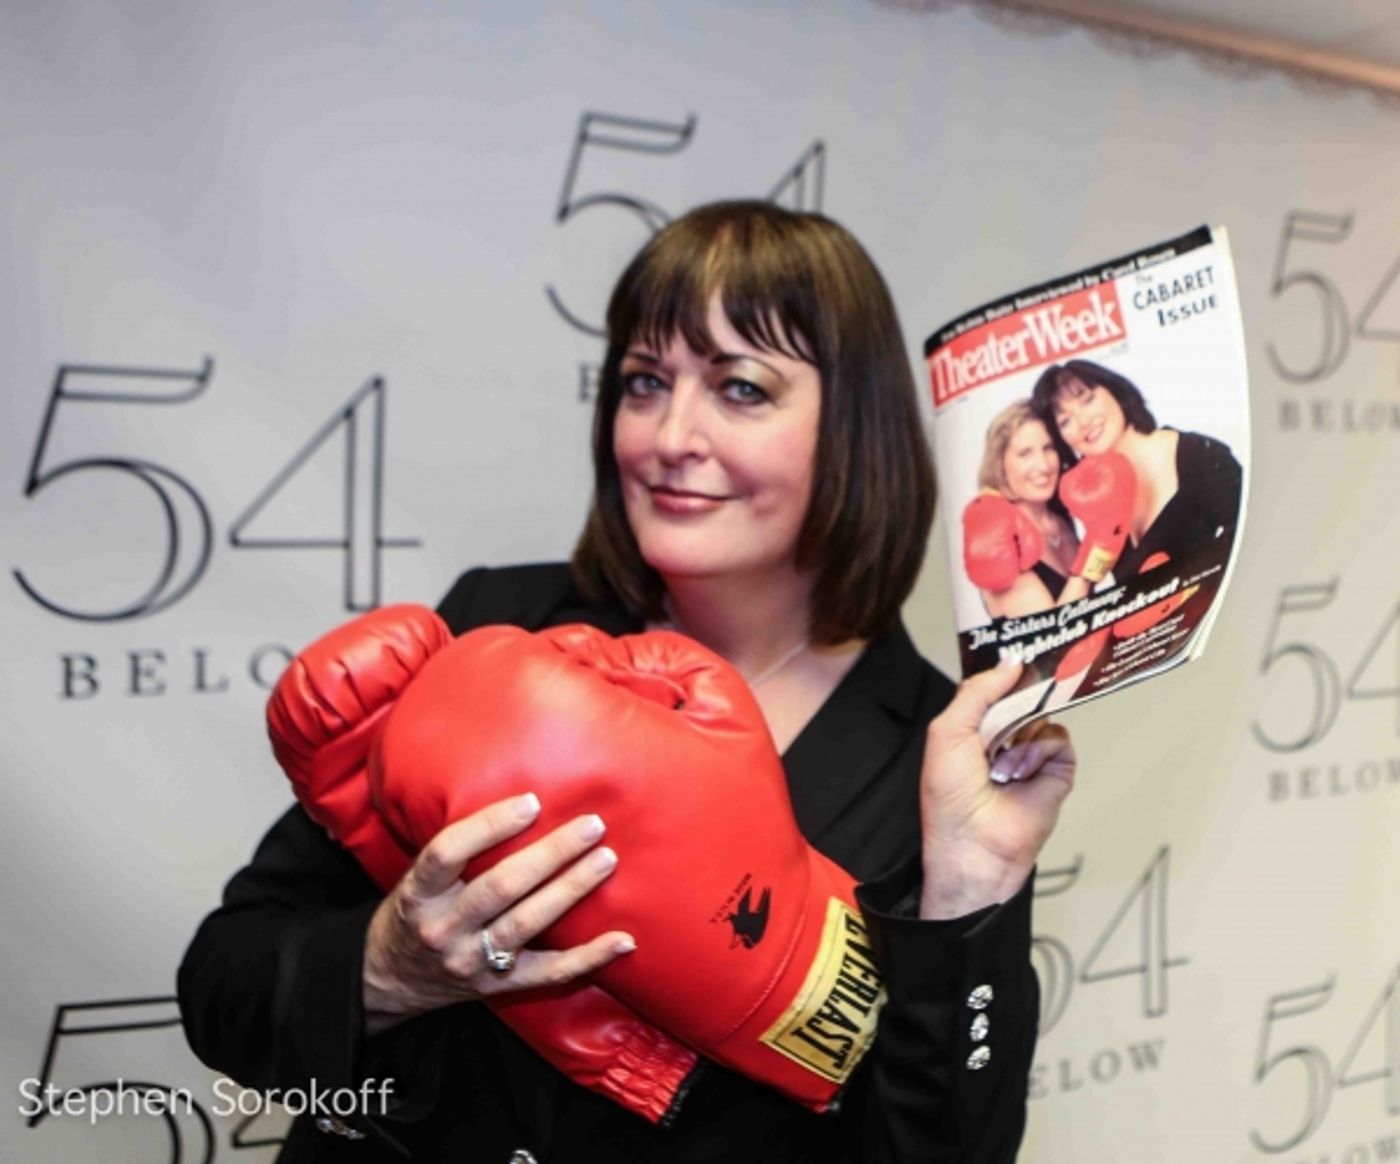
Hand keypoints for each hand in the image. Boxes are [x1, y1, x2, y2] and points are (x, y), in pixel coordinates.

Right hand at [362, 793, 634, 1031]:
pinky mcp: (497, 987)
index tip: (531, 802)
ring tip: (605, 859)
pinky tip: (623, 940)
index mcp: (419, 893)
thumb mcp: (417, 879)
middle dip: (550, 854)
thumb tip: (523, 805)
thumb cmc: (413, 913)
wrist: (387, 981)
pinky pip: (549, 974)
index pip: (449, 852)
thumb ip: (458, 851)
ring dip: (571, 889)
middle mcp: (443, 928)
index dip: (490, 825)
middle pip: (501, 887)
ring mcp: (471, 961)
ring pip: (527, 924)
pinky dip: (590, 957)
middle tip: (590, 825)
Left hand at [919, 662, 1075, 918]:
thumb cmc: (950, 796)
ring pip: (1042, 714)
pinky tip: (1019, 773)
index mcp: (973, 725)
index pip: (993, 685)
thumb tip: (1011, 662)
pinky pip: (1059, 739)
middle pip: (1022, 694)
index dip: (1003, 669)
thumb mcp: (949, 731)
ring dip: (1021, 732)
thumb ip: (977, 691)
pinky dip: (1039, 750)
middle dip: (1021, 690)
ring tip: (1001, 762)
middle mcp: (1003, 735)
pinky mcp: (1056, 770)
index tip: (1016, 647)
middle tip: (1021, 684)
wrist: (975, 846)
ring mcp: (1031, 752)